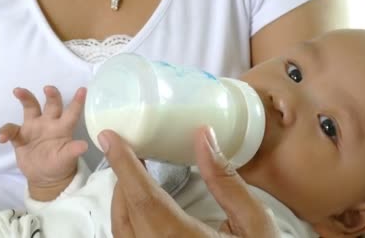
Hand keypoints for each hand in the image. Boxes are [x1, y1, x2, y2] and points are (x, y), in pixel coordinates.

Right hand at [0, 86, 88, 199]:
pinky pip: (11, 131)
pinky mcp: (20, 137)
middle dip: (51, 94)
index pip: (72, 112)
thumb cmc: (60, 165)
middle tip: (48, 88)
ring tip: (18, 91)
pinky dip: (5, 132)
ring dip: (25, 98)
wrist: (44, 179)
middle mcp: (49, 123)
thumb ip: (73, 151)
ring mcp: (34, 128)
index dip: (78, 101)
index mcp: (63, 128)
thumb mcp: (67, 159)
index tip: (83, 89)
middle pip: (51, 104)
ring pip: (30, 108)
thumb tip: (84, 146)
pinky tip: (2, 138)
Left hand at [103, 126, 278, 237]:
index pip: (142, 198)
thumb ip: (226, 181)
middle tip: (129, 148)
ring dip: (123, 199)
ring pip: (122, 230)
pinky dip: (130, 218)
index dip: (123, 165)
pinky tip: (144, 204)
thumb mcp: (255, 223)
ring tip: (136, 172)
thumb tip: (203, 137)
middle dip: (122, 177)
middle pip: (125, 212)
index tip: (110, 138)